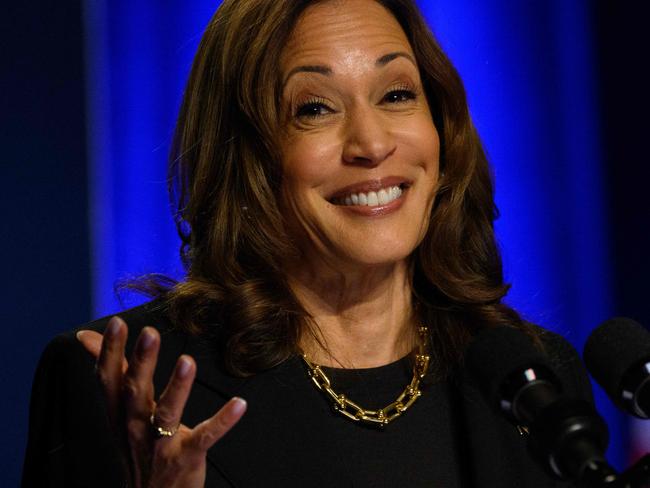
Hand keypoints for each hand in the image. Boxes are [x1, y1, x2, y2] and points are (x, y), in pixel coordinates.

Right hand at [77, 316, 246, 487]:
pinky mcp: (186, 457)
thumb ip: (112, 372)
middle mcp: (135, 427)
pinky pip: (205, 437)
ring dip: (177, 387)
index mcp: (118, 413)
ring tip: (188, 362)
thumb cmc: (136, 447)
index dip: (110, 351)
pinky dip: (222, 422)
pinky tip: (240, 404)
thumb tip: (85, 337)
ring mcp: (160, 444)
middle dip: (141, 362)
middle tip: (149, 333)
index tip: (116, 322)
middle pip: (135, 391)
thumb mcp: (118, 411)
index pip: (110, 379)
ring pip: (166, 413)